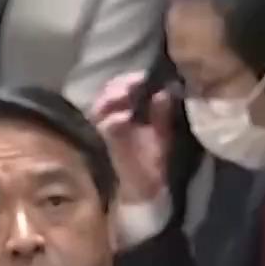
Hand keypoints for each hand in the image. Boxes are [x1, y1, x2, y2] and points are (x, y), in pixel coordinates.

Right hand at [89, 72, 173, 203]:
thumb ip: (162, 113)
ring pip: (99, 109)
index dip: (126, 80)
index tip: (142, 76)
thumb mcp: (161, 132)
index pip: (117, 89)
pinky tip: (124, 116)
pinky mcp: (109, 146)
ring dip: (111, 99)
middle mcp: (111, 119)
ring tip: (126, 94)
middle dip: (117, 86)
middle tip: (133, 81)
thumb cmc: (152, 159)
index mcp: (123, 113)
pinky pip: (106, 130)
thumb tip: (164, 92)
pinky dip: (114, 121)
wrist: (148, 189)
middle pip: (104, 95)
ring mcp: (106, 133)